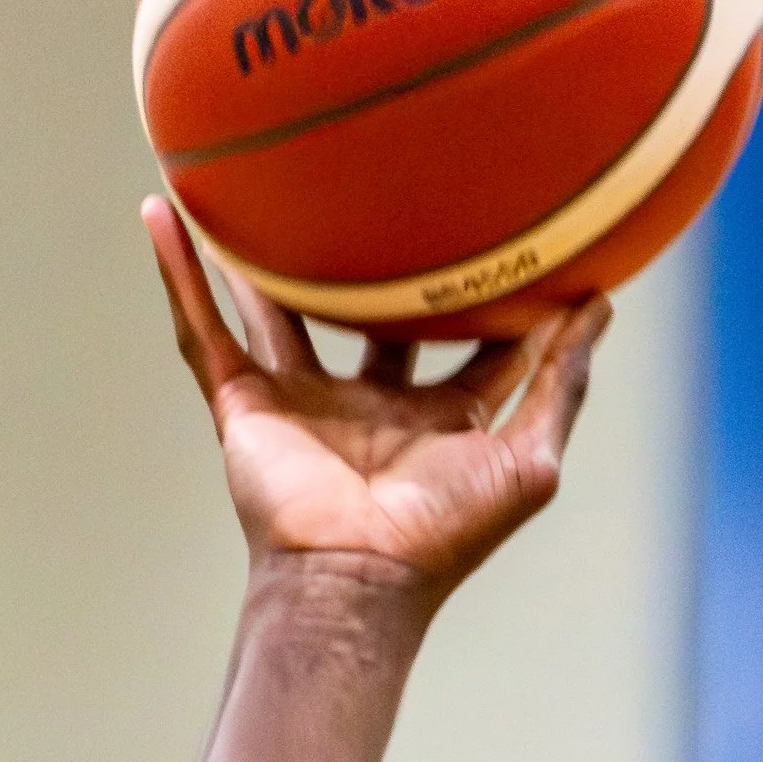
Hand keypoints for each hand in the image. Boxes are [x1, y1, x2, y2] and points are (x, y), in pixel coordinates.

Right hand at [145, 199, 608, 609]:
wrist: (357, 580)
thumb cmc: (445, 536)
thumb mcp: (530, 460)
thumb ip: (562, 385)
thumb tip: (601, 306)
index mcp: (436, 418)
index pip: (469, 342)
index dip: (489, 291)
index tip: (508, 224)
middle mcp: (367, 404)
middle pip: (368, 313)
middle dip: (377, 261)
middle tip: (387, 183)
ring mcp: (301, 400)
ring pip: (273, 307)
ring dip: (256, 254)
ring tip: (248, 181)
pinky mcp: (245, 402)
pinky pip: (202, 328)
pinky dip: (178, 274)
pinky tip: (160, 213)